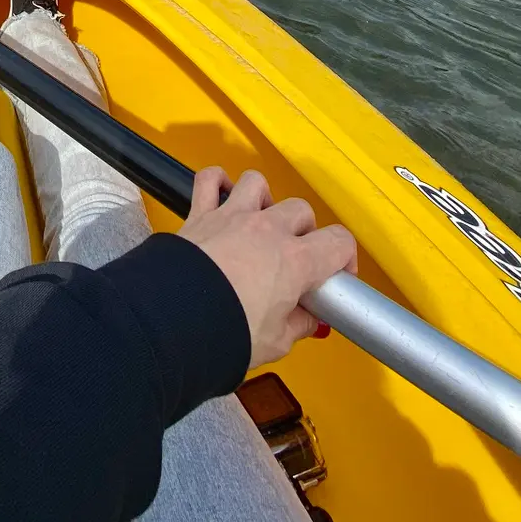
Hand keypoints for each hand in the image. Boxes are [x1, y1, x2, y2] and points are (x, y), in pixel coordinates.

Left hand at [177, 167, 356, 367]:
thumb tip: (307, 320)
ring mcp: (233, 217)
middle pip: (301, 210)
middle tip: (295, 257)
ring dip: (264, 200)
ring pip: (259, 184)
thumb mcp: (276, 341)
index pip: (339, 241)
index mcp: (295, 260)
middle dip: (304, 232)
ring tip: (262, 223)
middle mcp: (267, 230)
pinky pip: (209, 180)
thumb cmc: (224, 329)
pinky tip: (224, 192)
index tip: (337, 274)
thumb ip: (298, 325)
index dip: (345, 257)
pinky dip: (218, 181)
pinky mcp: (201, 214)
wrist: (176, 318)